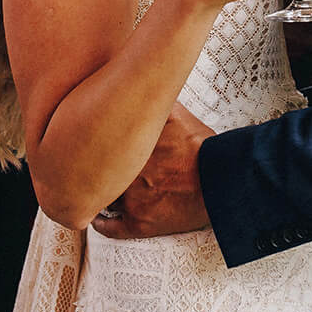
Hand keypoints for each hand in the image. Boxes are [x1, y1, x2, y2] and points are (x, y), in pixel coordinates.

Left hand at [90, 104, 214, 238]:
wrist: (220, 182)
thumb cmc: (202, 149)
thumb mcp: (177, 115)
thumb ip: (154, 103)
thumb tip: (142, 84)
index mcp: (128, 145)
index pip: (94, 142)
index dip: (92, 144)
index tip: (91, 143)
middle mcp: (123, 172)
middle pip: (94, 171)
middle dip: (95, 168)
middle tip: (94, 166)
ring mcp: (129, 199)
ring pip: (102, 197)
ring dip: (102, 192)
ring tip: (102, 189)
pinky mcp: (139, 223)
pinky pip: (109, 227)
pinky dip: (101, 223)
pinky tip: (98, 219)